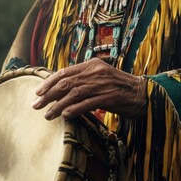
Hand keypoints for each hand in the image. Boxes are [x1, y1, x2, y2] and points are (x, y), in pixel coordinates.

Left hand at [31, 58, 146, 119]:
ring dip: (57, 105)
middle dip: (48, 95)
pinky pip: (88, 103)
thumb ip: (83, 79)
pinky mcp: (111, 97)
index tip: (37, 92)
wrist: (144, 94)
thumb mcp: (100, 77)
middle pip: (66, 83)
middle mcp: (96, 72)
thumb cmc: (119, 88)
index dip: (49, 82)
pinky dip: (74, 109)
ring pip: (74, 94)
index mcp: (92, 65)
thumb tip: (60, 88)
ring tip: (47, 115)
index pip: (65, 72)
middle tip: (36, 106)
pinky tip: (65, 115)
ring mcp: (103, 84)